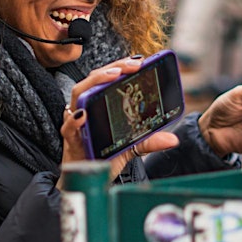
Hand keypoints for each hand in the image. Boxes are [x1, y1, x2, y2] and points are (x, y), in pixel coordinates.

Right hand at [59, 56, 178, 183]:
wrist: (87, 180)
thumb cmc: (102, 157)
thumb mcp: (130, 147)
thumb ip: (149, 141)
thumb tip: (173, 139)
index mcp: (98, 105)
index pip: (107, 78)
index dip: (121, 66)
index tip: (140, 61)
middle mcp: (85, 108)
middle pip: (94, 80)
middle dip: (113, 68)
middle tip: (132, 65)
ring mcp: (75, 122)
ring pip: (79, 93)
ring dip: (95, 82)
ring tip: (113, 75)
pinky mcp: (70, 139)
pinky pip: (68, 126)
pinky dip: (75, 120)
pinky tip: (83, 115)